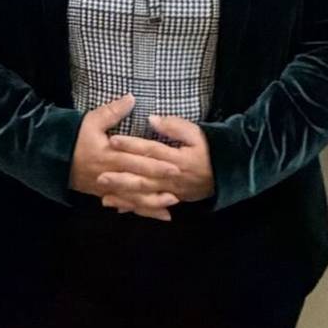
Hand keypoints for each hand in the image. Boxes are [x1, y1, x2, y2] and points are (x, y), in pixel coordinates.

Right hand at [68, 95, 170, 219]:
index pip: (136, 160)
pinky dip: (142, 210)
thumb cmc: (74, 137)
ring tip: (172, 203)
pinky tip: (159, 215)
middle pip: (138, 180)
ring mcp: (108, 188)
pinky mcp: (106, 195)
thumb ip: (112, 111)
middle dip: (159, 182)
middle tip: (179, 183)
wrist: (53, 159)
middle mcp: (111, 174)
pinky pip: (126, 204)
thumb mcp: (91, 120)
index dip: (155, 164)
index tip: (174, 165)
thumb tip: (132, 98)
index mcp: (109, 155)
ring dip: (153, 201)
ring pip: (133, 198)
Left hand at [98, 115, 216, 219]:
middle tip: (100, 175)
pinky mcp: (170, 199)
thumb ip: (174, 126)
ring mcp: (170, 191)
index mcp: (177, 158)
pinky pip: (150, 205)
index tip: (113, 140)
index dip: (132, 145)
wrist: (226, 173)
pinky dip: (134, 207)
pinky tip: (118, 208)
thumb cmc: (209, 149)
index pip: (150, 150)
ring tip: (104, 196)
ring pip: (144, 194)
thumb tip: (152, 119)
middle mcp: (171, 176)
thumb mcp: (196, 133)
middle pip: (143, 177)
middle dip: (121, 177)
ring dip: (124, 196)